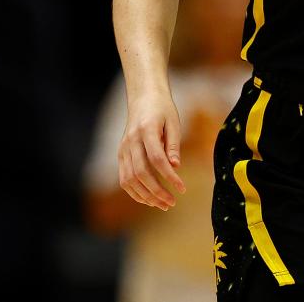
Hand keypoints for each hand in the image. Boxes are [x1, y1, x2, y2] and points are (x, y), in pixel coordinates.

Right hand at [118, 90, 186, 210]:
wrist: (143, 98)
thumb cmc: (163, 109)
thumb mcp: (174, 122)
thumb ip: (173, 144)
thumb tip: (176, 167)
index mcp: (146, 130)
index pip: (156, 159)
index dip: (169, 176)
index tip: (182, 188)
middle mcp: (131, 141)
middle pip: (141, 173)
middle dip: (157, 191)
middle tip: (172, 203)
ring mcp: (123, 149)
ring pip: (129, 179)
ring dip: (145, 196)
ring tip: (163, 205)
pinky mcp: (120, 154)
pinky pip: (124, 178)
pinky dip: (135, 192)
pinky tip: (149, 200)